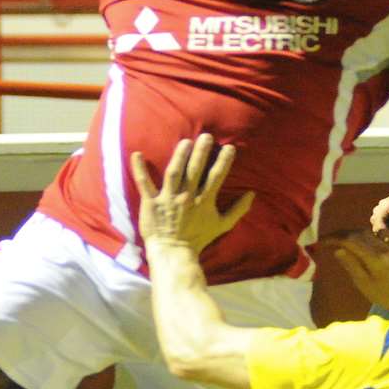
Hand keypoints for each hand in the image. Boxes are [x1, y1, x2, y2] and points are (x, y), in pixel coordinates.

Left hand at [131, 133, 253, 254]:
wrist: (174, 252)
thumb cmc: (197, 238)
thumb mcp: (222, 225)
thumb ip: (238, 209)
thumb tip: (252, 195)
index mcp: (203, 201)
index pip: (216, 177)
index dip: (223, 161)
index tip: (229, 147)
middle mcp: (186, 197)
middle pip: (195, 170)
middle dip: (201, 152)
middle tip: (206, 136)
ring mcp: (167, 199)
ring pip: (173, 173)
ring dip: (178, 156)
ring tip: (185, 142)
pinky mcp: (151, 203)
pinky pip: (144, 184)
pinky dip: (139, 170)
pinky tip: (136, 154)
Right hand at [320, 228, 388, 317]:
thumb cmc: (383, 295)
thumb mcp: (363, 284)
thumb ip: (351, 265)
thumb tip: (338, 249)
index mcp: (374, 257)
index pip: (350, 240)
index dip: (334, 238)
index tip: (321, 241)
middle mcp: (383, 247)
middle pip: (358, 233)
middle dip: (341, 234)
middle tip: (328, 239)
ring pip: (369, 232)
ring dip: (354, 232)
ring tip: (342, 238)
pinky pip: (388, 231)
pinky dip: (377, 228)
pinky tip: (370, 230)